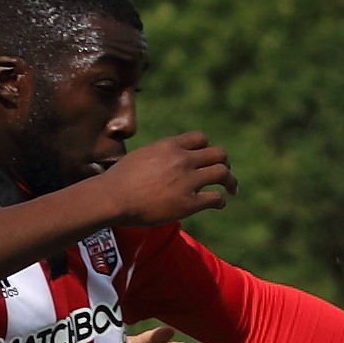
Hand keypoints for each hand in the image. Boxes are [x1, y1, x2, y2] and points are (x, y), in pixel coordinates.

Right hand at [93, 133, 232, 226]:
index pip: (200, 138)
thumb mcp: (141, 155)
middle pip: (218, 153)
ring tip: (231, 189)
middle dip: (224, 162)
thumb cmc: (120, 179)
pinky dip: (221, 201)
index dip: (206, 148)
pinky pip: (215, 198)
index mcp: (169, 146)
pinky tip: (218, 204)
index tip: (207, 158)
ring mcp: (187, 181)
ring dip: (230, 181)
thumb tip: (165, 160)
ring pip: (223, 173)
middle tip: (225, 173)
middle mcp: (182, 160)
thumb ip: (159, 155)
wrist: (112, 198)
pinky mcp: (189, 203)